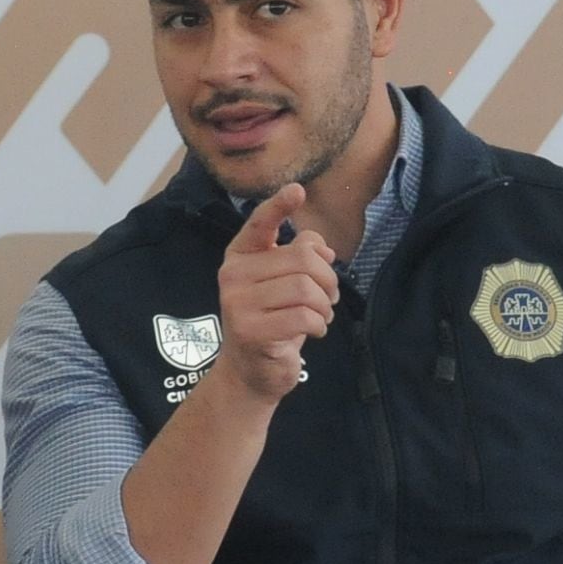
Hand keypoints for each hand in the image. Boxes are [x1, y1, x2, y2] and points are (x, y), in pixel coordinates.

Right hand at [211, 184, 337, 403]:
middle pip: (302, 259)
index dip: (278, 206)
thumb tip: (322, 248)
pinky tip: (313, 332)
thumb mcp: (285, 284)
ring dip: (325, 305)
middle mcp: (233, 275)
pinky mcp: (251, 331)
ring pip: (306, 288)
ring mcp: (238, 303)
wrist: (250, 372)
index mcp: (240, 257)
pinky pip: (304, 317)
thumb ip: (301, 257)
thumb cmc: (272, 321)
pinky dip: (318, 325)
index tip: (298, 191)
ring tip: (320, 316)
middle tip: (330, 297)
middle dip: (328, 279)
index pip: (260, 224)